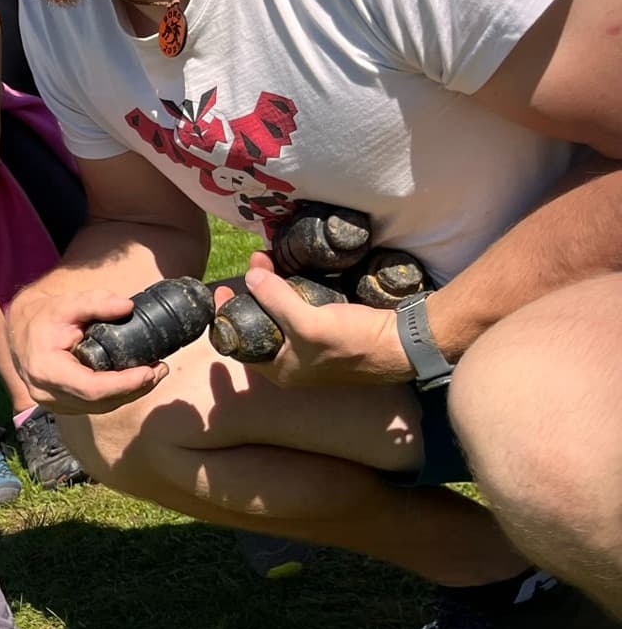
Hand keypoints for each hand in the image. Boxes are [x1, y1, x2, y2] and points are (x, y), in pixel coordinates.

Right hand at [9, 286, 172, 415]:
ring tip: (154, 374)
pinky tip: (135, 381)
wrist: (19, 332)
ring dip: (130, 394)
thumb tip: (128, 306)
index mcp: (46, 370)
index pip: (91, 388)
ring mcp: (54, 404)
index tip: (149, 371)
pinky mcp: (62, 405)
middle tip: (160, 370)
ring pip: (100, 407)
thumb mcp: (66, 303)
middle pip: (100, 402)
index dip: (123, 384)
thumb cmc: (42, 318)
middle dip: (134, 389)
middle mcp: (48, 394)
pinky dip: (117, 395)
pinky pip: (95, 406)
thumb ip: (95, 303)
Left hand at [212, 253, 405, 386]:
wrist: (403, 344)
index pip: (239, 344)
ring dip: (273, 287)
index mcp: (280, 369)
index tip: (224, 288)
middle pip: (260, 323)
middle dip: (253, 292)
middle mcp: (292, 361)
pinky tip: (291, 270)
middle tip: (253, 264)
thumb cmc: (352, 343)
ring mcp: (311, 345)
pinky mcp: (328, 329)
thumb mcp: (308, 323)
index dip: (227, 316)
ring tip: (268, 259)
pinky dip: (294, 289)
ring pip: (281, 313)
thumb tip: (251, 275)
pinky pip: (301, 308)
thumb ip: (275, 300)